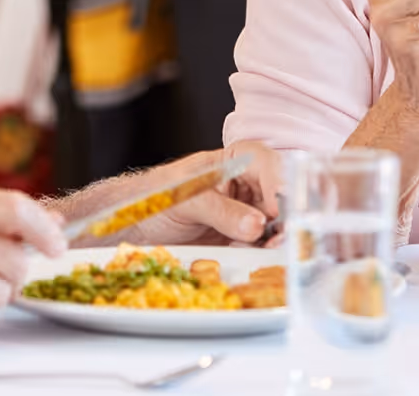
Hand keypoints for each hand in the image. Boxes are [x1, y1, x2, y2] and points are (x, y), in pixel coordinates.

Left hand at [111, 142, 284, 246]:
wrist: (134, 227)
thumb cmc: (154, 198)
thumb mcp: (186, 199)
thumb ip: (221, 211)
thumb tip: (256, 225)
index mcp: (233, 162)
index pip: (266, 163)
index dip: (276, 182)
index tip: (275, 209)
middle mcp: (245, 186)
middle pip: (279, 195)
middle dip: (284, 216)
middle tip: (280, 236)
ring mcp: (245, 214)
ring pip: (275, 223)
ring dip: (277, 238)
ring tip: (269, 249)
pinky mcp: (240, 240)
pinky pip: (261, 245)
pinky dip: (264, 252)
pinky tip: (257, 257)